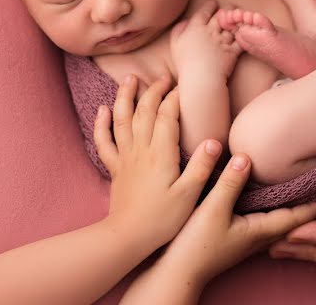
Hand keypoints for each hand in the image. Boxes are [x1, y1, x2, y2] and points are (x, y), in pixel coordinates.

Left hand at [94, 74, 224, 248]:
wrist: (127, 237)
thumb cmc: (162, 219)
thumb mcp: (190, 194)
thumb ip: (202, 165)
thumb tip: (214, 141)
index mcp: (161, 153)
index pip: (167, 115)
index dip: (175, 98)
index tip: (183, 86)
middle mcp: (140, 150)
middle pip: (145, 111)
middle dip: (154, 90)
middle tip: (163, 76)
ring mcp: (125, 158)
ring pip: (121, 119)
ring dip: (125, 96)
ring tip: (130, 79)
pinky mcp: (115, 168)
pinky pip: (104, 141)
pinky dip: (102, 123)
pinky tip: (103, 109)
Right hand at [126, 154, 315, 298]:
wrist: (174, 274)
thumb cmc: (194, 245)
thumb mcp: (212, 209)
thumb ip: (230, 182)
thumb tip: (247, 156)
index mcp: (259, 231)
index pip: (296, 217)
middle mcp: (257, 238)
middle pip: (292, 223)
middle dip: (311, 212)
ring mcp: (245, 241)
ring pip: (278, 225)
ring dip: (294, 214)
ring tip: (308, 202)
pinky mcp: (233, 240)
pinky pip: (263, 224)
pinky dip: (275, 215)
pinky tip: (269, 209)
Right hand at [170, 0, 241, 79]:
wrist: (200, 79)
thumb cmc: (185, 63)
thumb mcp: (176, 44)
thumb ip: (179, 29)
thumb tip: (187, 21)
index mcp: (195, 27)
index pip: (205, 11)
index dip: (211, 5)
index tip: (214, 4)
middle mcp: (210, 31)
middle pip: (222, 15)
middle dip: (228, 9)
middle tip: (231, 7)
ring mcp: (223, 41)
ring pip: (233, 26)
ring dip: (237, 21)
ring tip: (240, 18)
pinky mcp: (232, 51)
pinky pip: (240, 40)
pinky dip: (244, 35)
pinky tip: (245, 33)